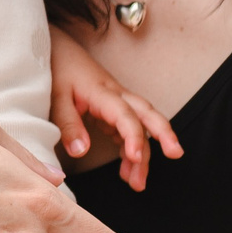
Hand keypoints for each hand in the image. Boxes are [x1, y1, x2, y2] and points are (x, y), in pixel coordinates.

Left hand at [48, 27, 183, 191]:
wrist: (56, 48)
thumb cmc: (57, 70)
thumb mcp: (55, 98)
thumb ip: (69, 124)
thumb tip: (81, 152)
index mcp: (103, 92)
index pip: (126, 115)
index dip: (133, 137)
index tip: (136, 158)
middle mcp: (117, 96)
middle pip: (148, 114)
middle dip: (164, 135)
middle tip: (176, 155)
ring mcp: (117, 102)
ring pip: (140, 126)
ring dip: (143, 153)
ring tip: (137, 184)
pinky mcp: (112, 109)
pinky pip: (127, 130)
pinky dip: (129, 150)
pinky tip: (127, 169)